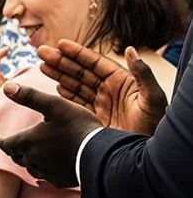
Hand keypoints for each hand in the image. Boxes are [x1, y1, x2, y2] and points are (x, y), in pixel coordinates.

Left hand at [0, 81, 102, 187]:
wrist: (103, 154)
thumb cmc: (78, 126)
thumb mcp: (54, 105)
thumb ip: (30, 96)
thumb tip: (7, 87)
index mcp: (28, 142)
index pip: (6, 143)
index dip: (0, 140)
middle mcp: (34, 160)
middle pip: (17, 156)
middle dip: (13, 150)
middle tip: (12, 145)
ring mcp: (48, 172)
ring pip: (30, 168)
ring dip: (27, 161)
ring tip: (29, 155)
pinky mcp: (61, 180)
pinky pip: (46, 177)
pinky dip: (43, 171)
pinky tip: (48, 168)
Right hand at [39, 40, 166, 134]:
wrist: (146, 153)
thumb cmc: (156, 125)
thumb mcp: (153, 98)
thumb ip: (142, 74)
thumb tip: (130, 50)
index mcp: (121, 81)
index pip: (95, 63)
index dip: (77, 53)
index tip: (60, 44)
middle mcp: (109, 91)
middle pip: (80, 72)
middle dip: (61, 61)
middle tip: (42, 52)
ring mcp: (101, 105)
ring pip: (76, 85)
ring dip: (59, 75)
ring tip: (42, 66)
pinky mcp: (95, 119)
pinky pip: (77, 103)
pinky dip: (65, 95)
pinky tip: (55, 88)